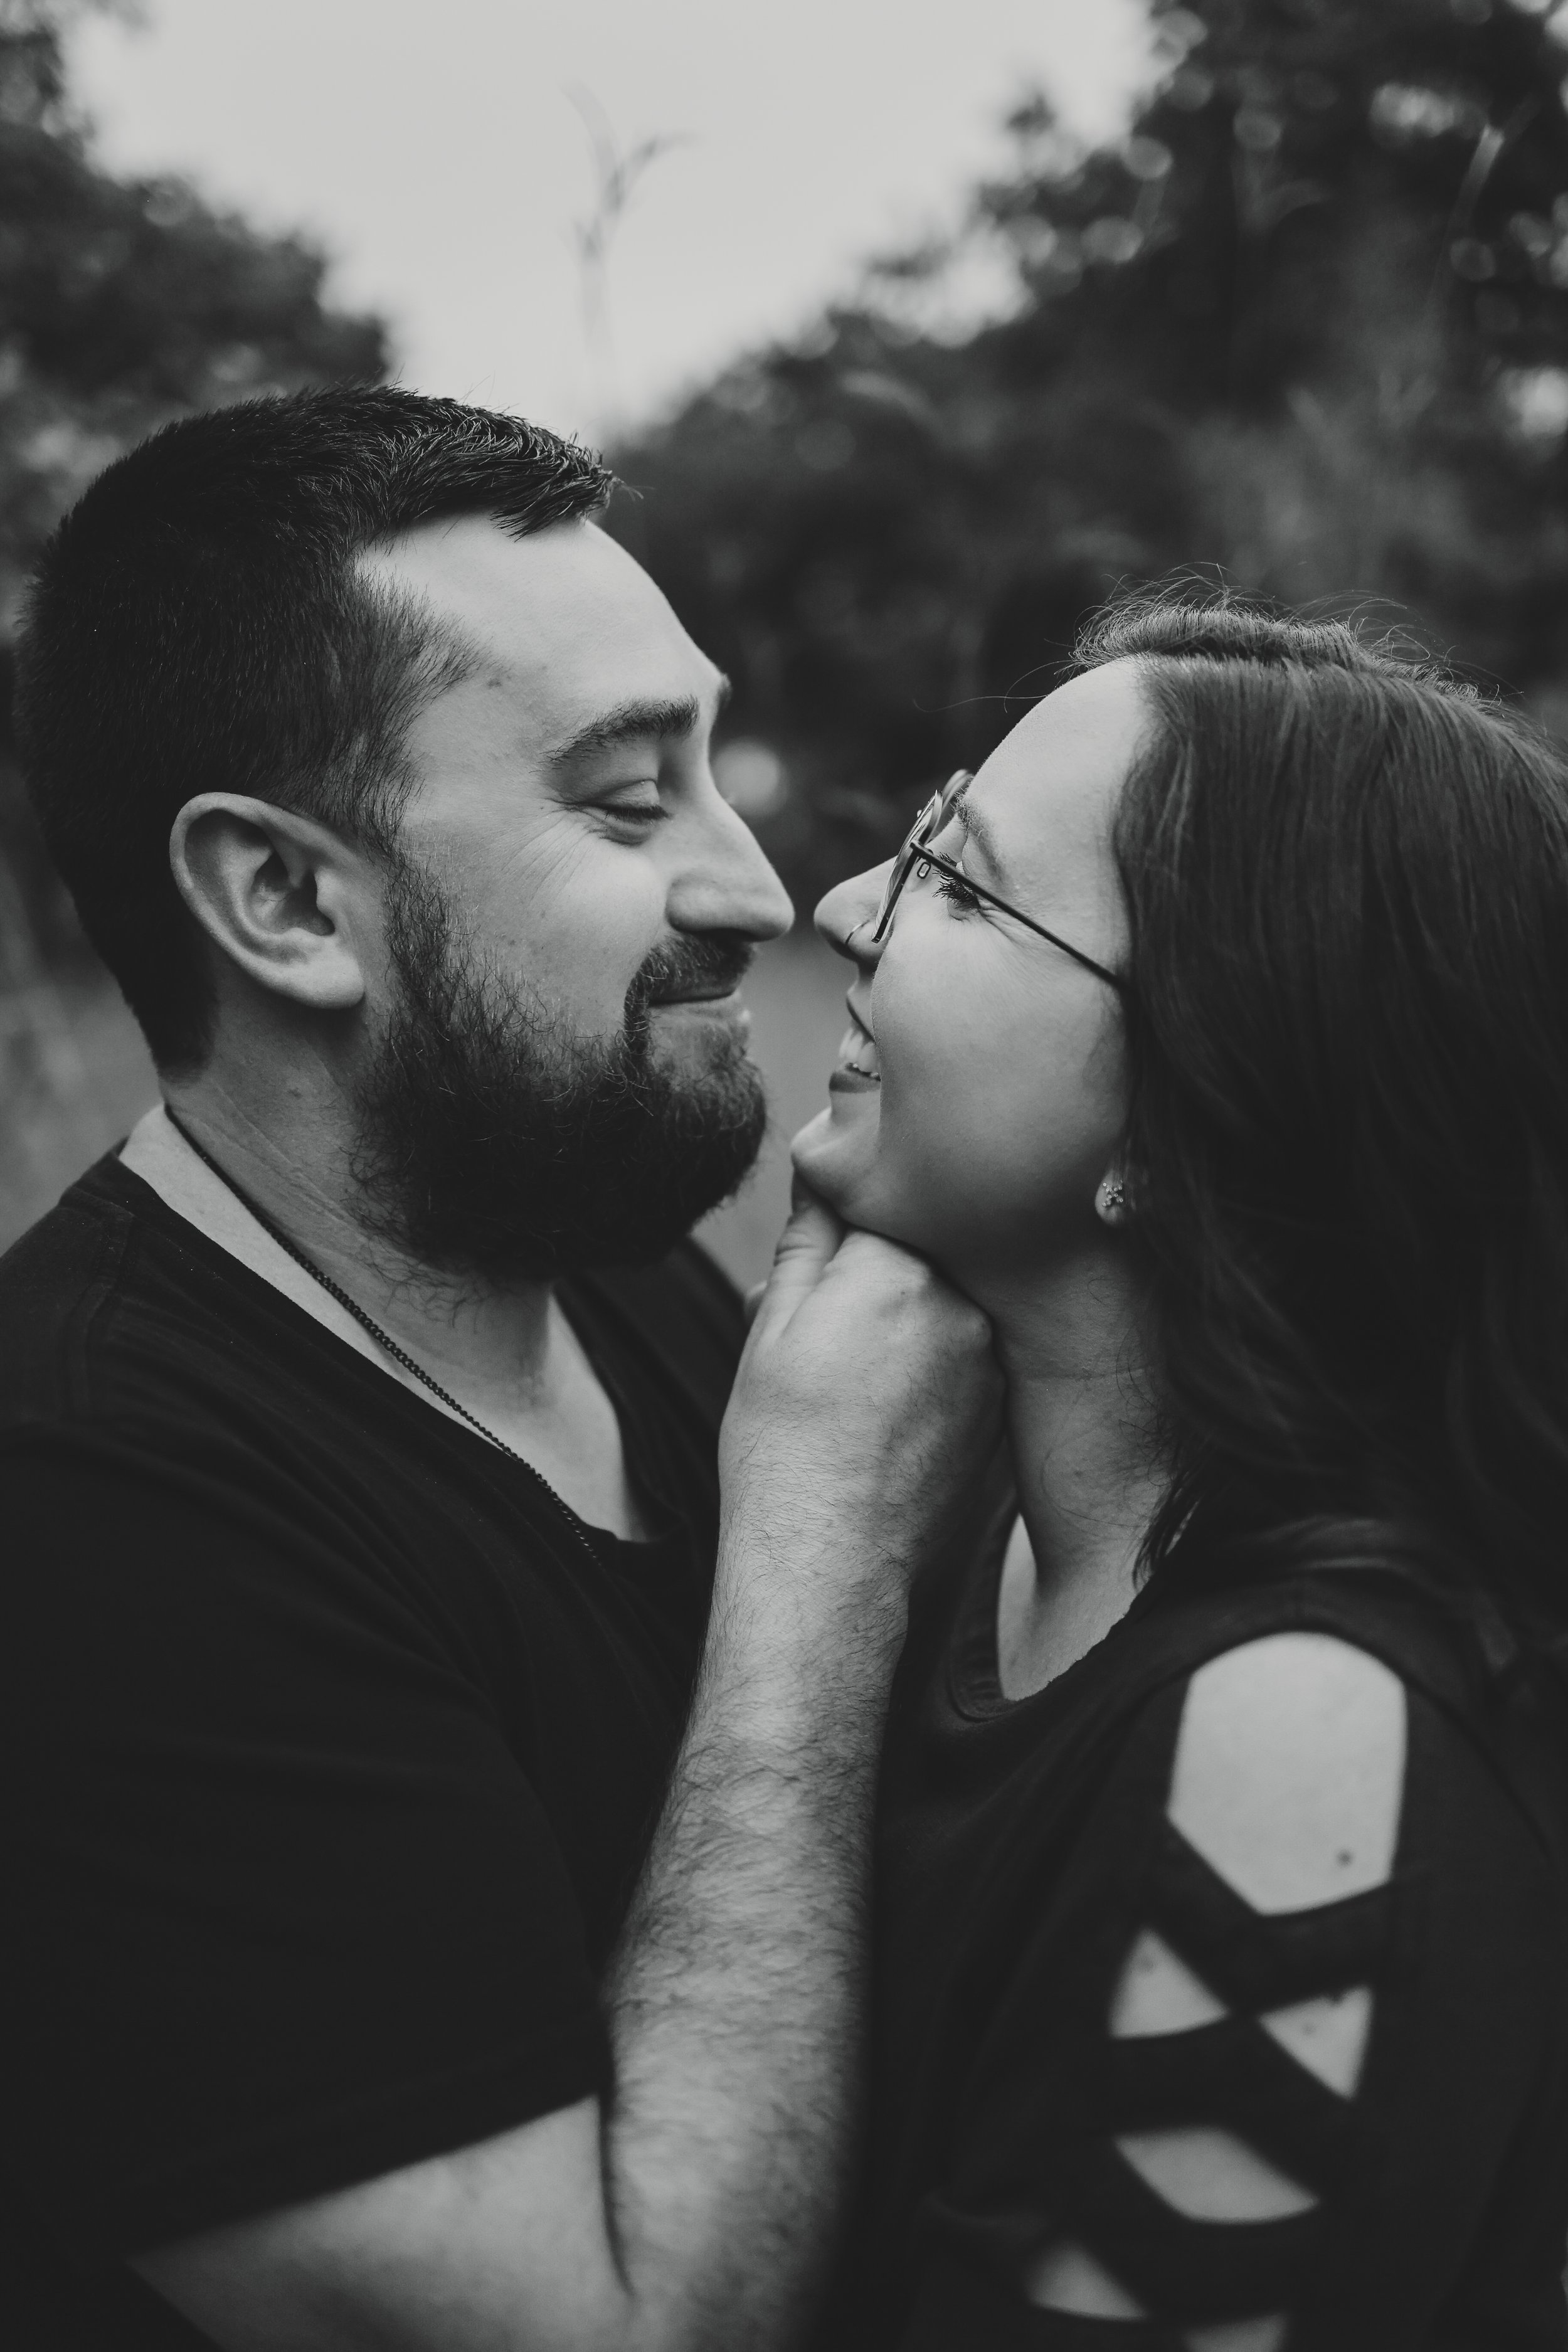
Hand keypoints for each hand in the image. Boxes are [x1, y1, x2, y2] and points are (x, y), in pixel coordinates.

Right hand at [719, 1185, 1001, 1627]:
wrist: (828, 1560)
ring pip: (941, 1308)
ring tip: (851, 1383)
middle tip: (826, 1335)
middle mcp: (958, 1303)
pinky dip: (930, 1370)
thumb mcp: (771, 1329)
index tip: (817, 1266)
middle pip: (916, 1255)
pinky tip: (885, 1415)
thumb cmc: (783, 1445)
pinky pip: (963, 1360)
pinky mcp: (999, 1408)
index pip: (877, 1204)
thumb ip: (807, 1240)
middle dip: (872, 1276)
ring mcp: (987, 1360)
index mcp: (894, 1268)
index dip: (839, 1232)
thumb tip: (821, 1171)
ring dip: (905, 1322)